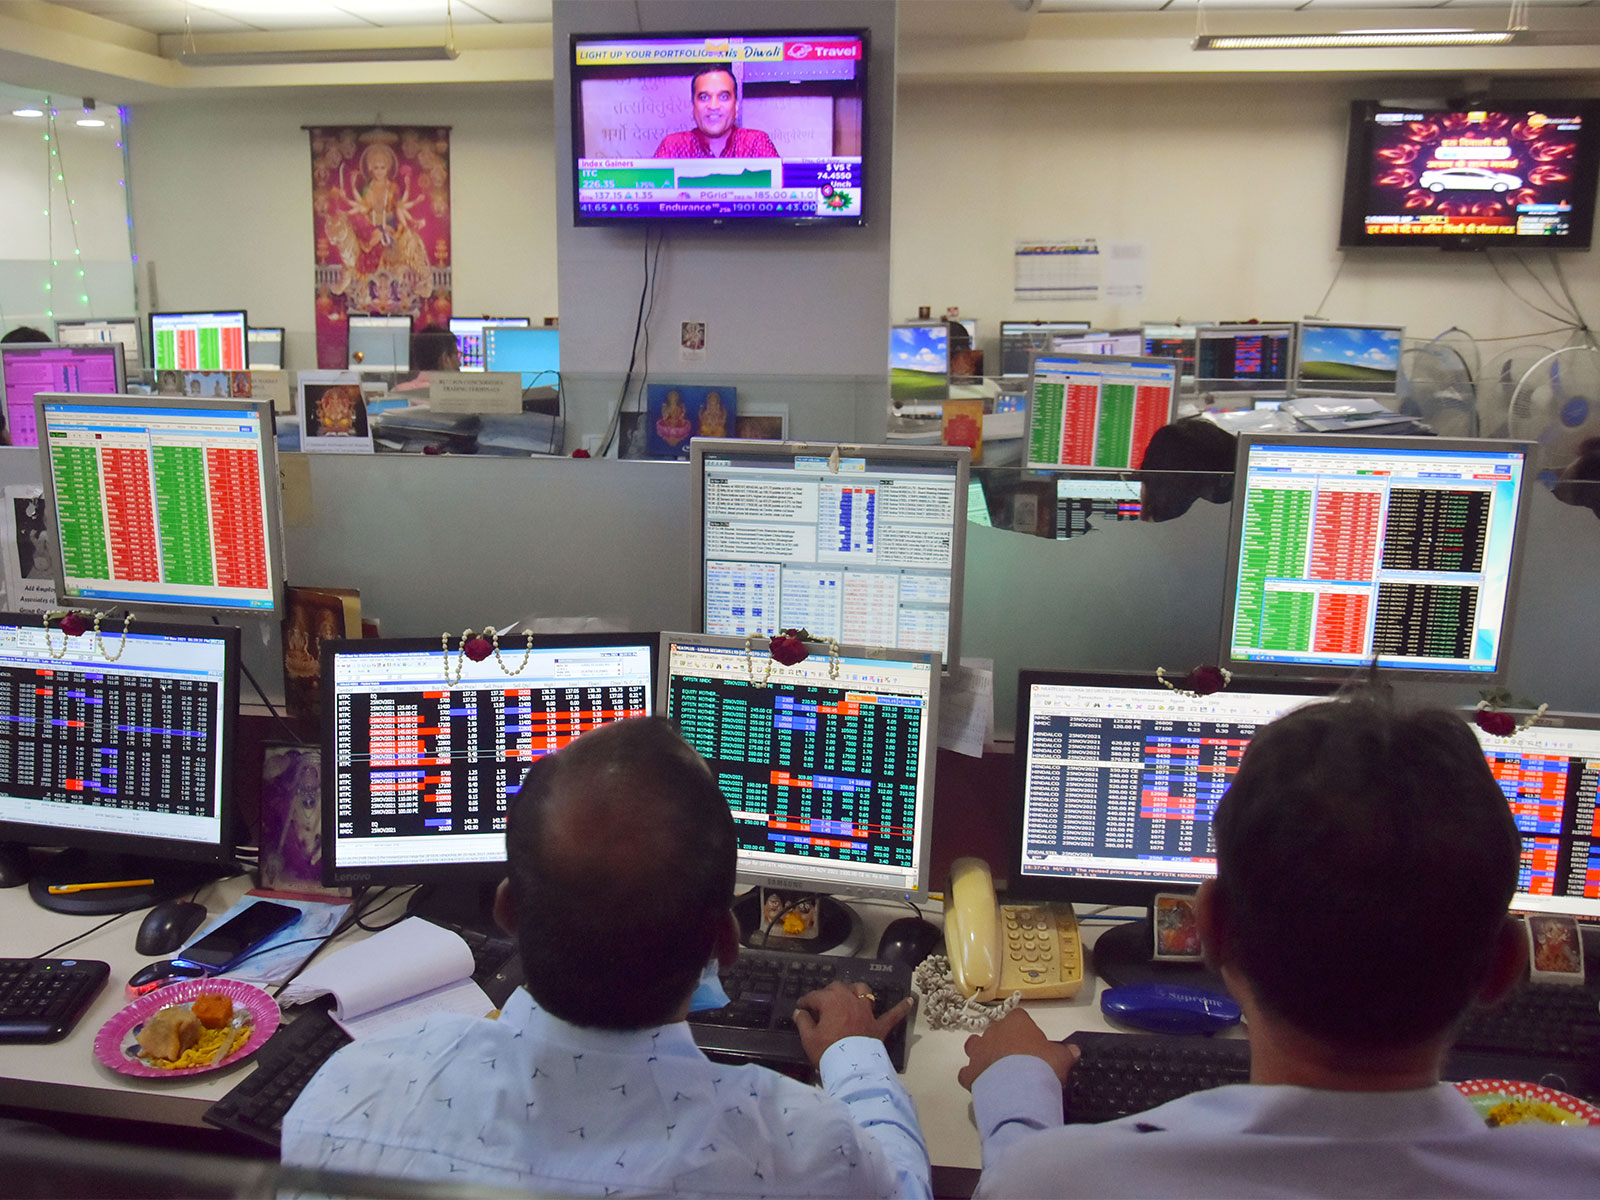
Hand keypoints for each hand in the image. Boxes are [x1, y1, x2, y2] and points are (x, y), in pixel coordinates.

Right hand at [793, 980, 914, 1067]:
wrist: (851, 1068)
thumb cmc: (827, 1051)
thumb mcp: (809, 1038)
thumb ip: (803, 1022)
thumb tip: (800, 1012)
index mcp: (831, 1001)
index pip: (815, 996)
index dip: (805, 1001)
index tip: (800, 1007)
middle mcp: (850, 1000)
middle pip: (838, 988)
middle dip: (828, 992)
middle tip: (821, 1002)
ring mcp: (867, 1011)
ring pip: (863, 991)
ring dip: (856, 990)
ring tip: (851, 993)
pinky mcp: (879, 1025)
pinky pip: (893, 1015)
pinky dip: (901, 1007)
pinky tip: (909, 1001)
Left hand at [957, 1008, 1078, 1090]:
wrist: (1020, 1090)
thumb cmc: (1041, 1066)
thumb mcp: (1060, 1057)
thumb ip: (1065, 1052)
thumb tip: (1073, 1050)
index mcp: (1015, 1022)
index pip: (1018, 1018)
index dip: (1026, 1031)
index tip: (1034, 1046)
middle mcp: (992, 1032)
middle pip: (996, 1031)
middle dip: (1003, 1042)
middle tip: (1017, 1060)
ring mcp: (978, 1052)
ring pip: (975, 1046)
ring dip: (983, 1054)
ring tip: (996, 1069)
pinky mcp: (968, 1073)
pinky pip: (967, 1072)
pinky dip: (973, 1077)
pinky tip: (983, 1085)